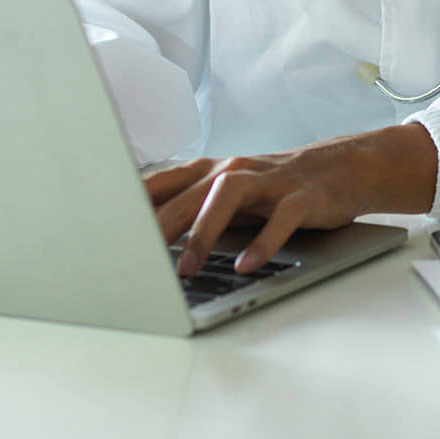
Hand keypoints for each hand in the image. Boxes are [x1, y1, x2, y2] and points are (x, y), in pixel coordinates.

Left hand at [147, 122, 437, 275]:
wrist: (341, 169)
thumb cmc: (273, 189)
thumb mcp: (226, 196)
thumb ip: (187, 211)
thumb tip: (136, 243)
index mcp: (209, 172)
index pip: (158, 184)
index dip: (127, 205)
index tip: (98, 232)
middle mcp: (234, 170)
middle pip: (186, 192)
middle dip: (157, 225)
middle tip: (131, 258)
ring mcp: (268, 181)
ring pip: (227, 195)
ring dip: (202, 231)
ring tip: (185, 268)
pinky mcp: (301, 195)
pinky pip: (280, 218)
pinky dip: (262, 242)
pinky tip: (246, 265)